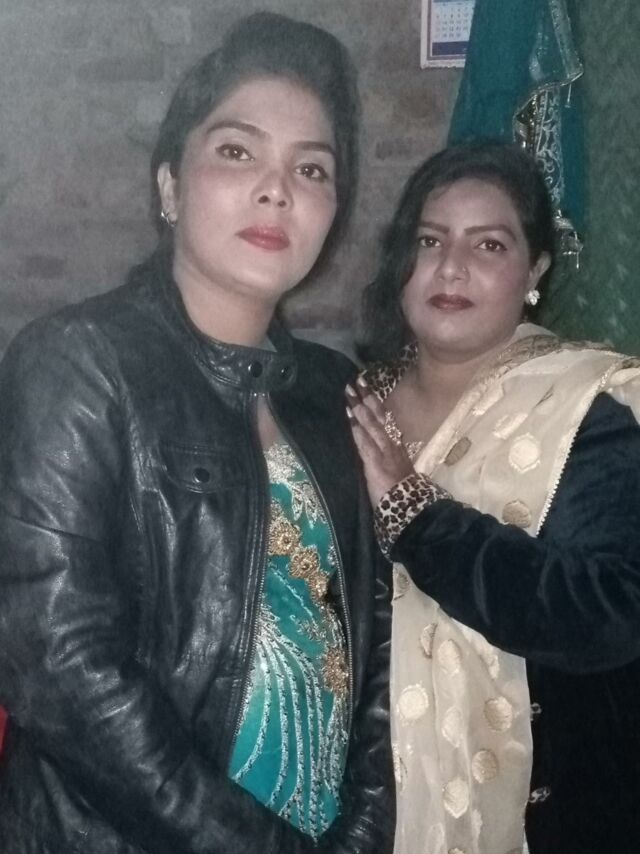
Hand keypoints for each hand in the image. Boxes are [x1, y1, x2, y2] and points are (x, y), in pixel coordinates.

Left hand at [346, 378, 414, 505]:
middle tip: (357, 381)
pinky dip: (358, 429)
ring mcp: (383, 452)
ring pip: (371, 425)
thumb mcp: (395, 469)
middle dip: (368, 398)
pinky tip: (351, 417)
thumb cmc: (401, 492)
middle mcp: (390, 445)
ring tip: (351, 393)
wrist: (409, 507)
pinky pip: (365, 442)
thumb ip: (385, 457)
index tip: (366, 390)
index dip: (375, 404)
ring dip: (360, 408)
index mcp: (395, 446)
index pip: (384, 420)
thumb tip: (375, 448)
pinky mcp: (376, 462)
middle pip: (379, 417)